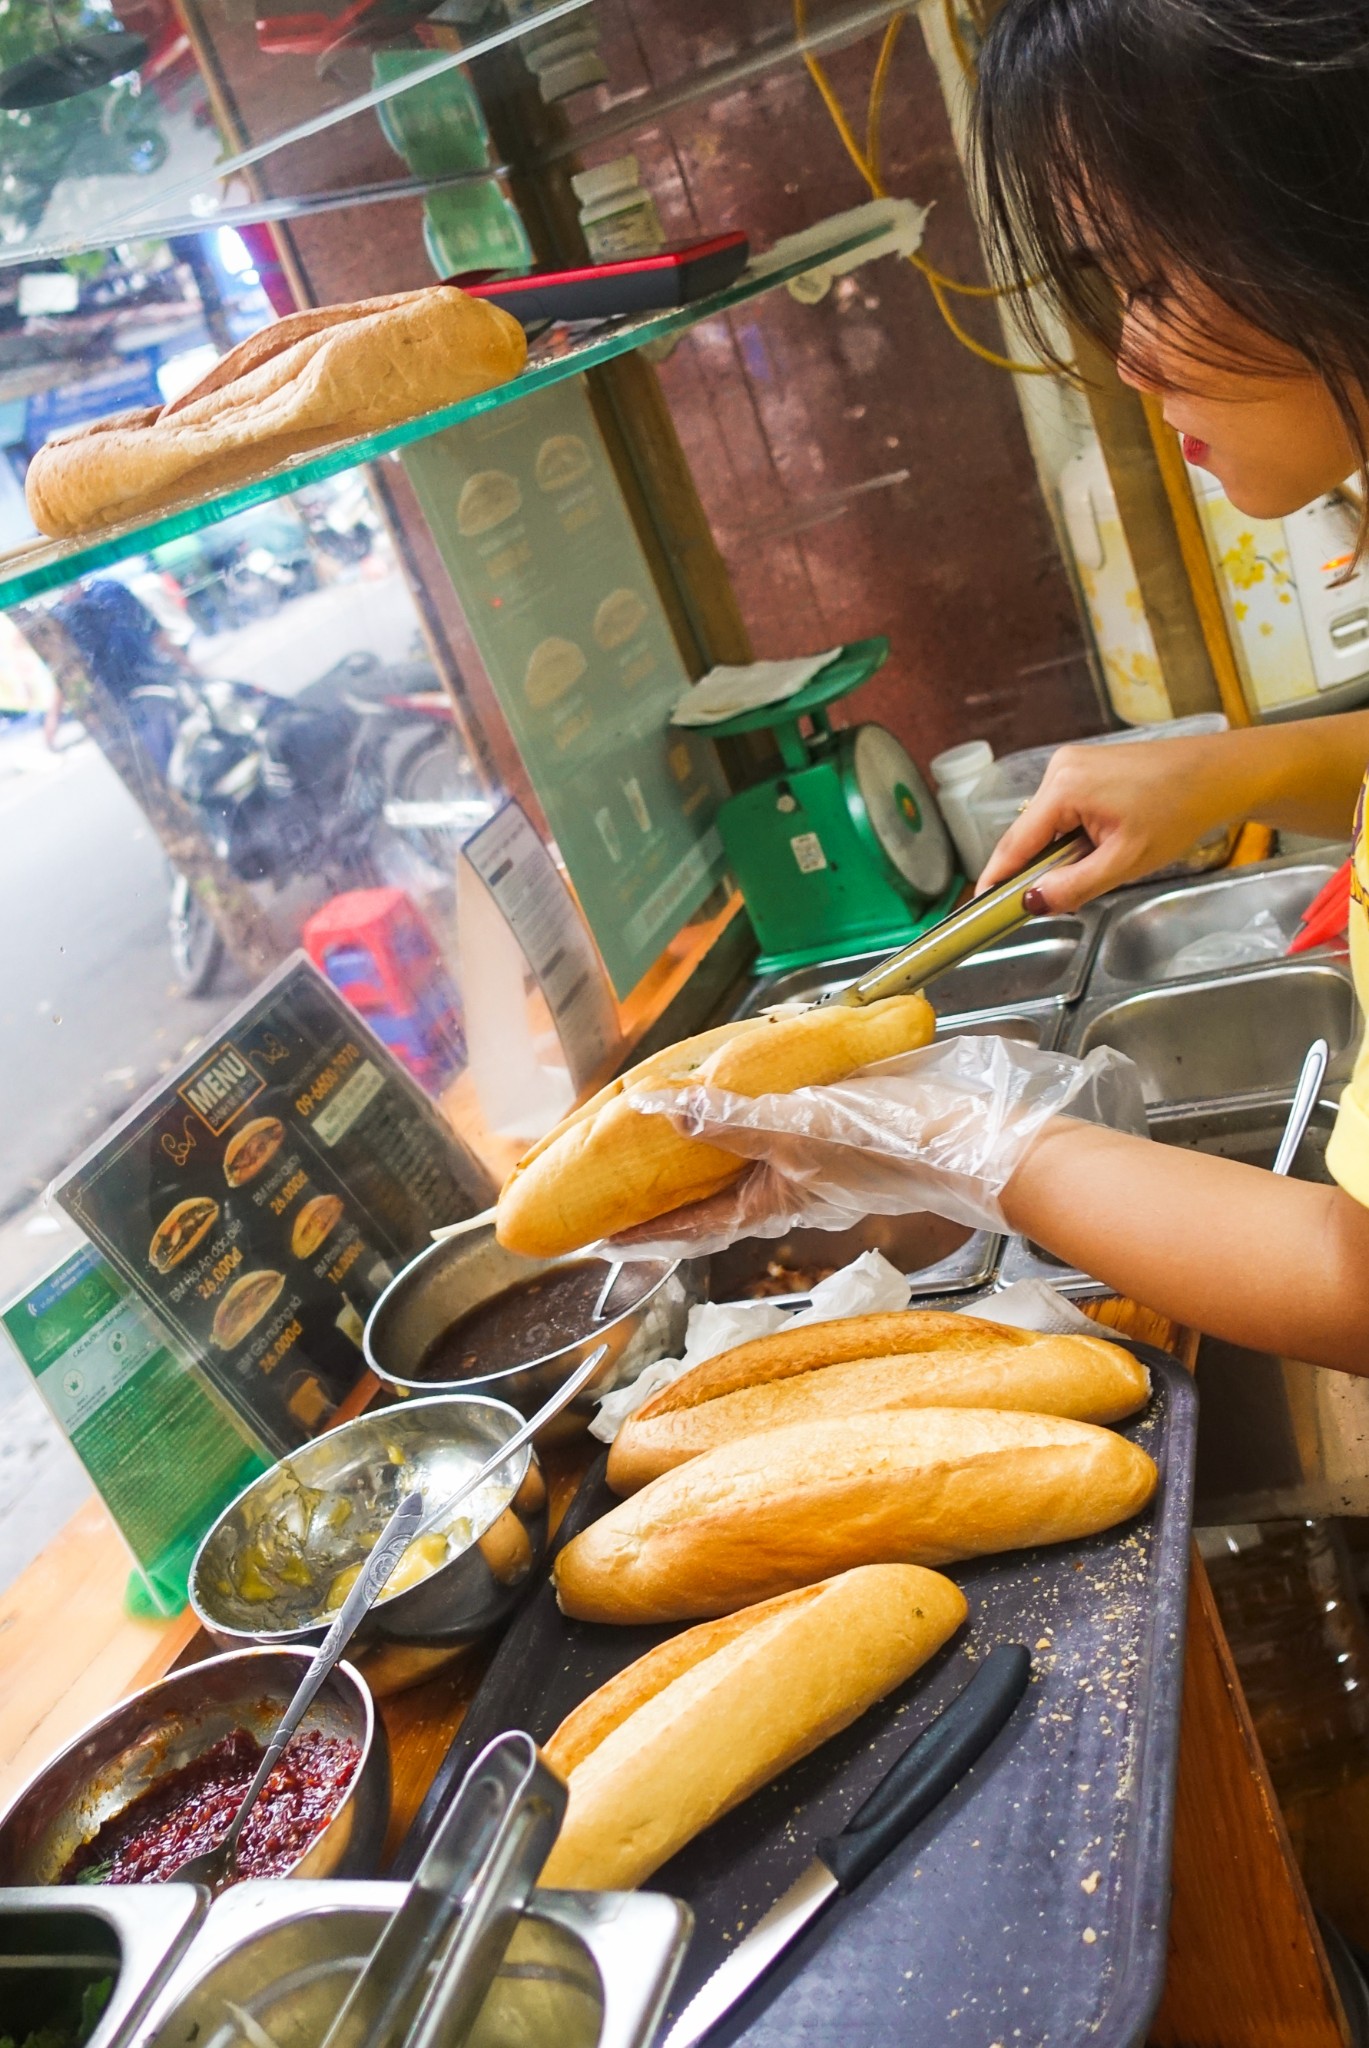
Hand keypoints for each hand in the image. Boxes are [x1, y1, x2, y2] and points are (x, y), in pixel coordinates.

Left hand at [602, 1036, 1148, 1259]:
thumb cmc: (894, 1142)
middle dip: (663, 1192)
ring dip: (702, 1155)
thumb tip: (661, 1109)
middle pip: (711, 1195)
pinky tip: (740, 1102)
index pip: (693, 1225)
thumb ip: (732, 1117)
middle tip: (612, 1185)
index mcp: (773, 1197)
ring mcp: (816, 1164)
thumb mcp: (801, 1124)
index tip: (599, 1238)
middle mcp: (790, 1187)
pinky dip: (749, 1123)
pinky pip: (778, 1135)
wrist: (976, 1138)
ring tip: (659, 1140)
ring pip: (742, 1164)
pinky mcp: (841, 1137)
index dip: (646, 1232)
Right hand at [975, 735, 1240, 912]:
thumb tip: (1032, 902)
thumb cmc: (1179, 810)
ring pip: (1046, 824)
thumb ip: (1074, 886)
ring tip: (1099, 866)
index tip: (981, 907)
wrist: (1218, 774)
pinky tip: (1101, 846)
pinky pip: (1063, 810)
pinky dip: (1073, 835)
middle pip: (1028, 833)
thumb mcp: (1125, 861)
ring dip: (1060, 852)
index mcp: (1064, 786)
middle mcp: (1059, 768)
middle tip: (1050, 902)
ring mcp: (1071, 764)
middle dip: (1038, 868)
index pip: (1015, 843)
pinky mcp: (1085, 766)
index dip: (998, 878)